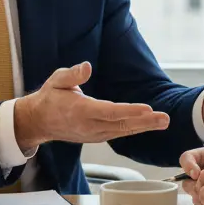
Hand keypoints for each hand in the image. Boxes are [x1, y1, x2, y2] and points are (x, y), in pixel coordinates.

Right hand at [13, 62, 169, 149]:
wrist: (39, 122)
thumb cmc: (50, 98)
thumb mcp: (56, 81)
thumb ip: (72, 75)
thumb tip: (87, 67)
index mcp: (80, 111)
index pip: (109, 112)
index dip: (129, 111)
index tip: (147, 109)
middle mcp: (89, 125)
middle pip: (121, 124)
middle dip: (145, 122)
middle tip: (165, 119)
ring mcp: (93, 134)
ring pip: (122, 131)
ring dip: (144, 127)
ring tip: (163, 122)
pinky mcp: (96, 136)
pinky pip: (118, 133)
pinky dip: (134, 129)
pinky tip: (148, 124)